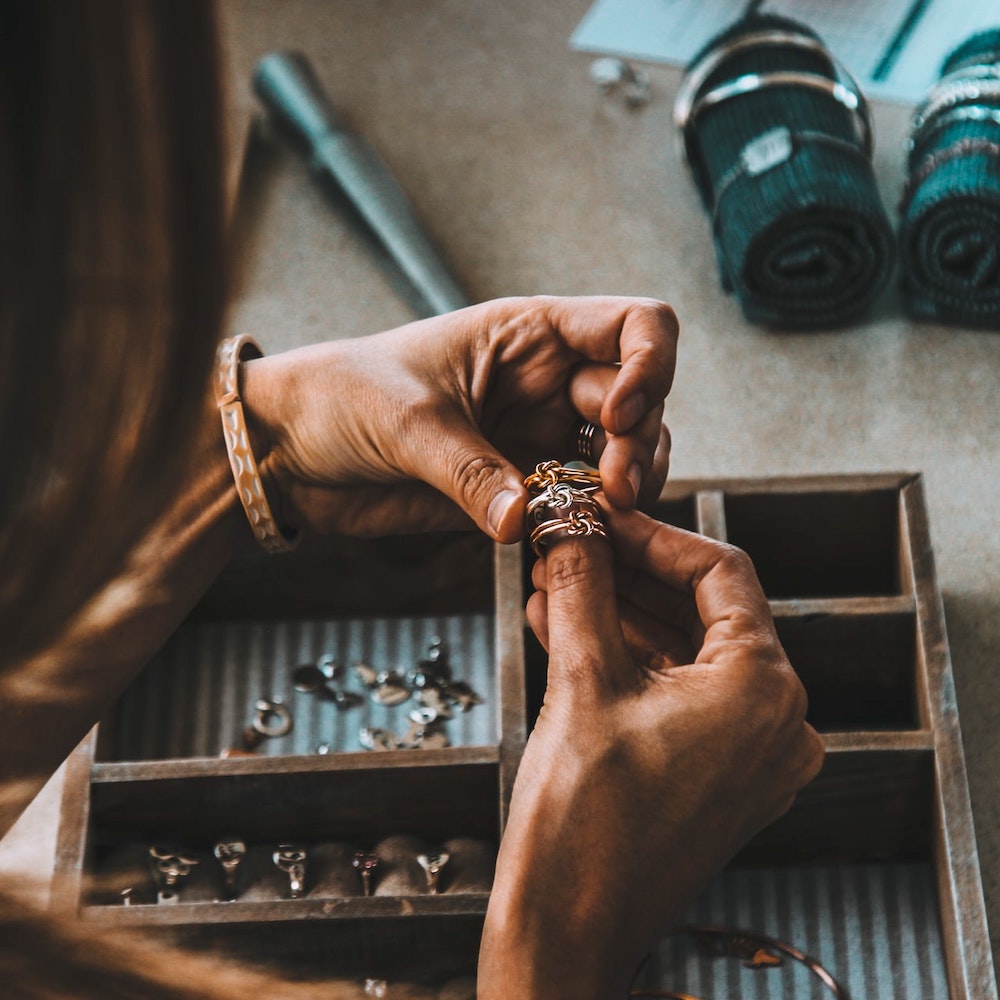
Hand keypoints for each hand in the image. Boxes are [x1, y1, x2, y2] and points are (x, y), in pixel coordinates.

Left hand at [239, 296, 675, 539]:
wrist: (291, 451)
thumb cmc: (338, 398)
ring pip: (625, 455)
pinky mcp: (521, 487)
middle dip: (639, 443)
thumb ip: (468, 471)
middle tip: (610, 489)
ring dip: (628, 484)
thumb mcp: (405, 421)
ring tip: (598, 514)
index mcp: (529, 334)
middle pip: (642, 399)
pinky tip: (576, 534)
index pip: (634, 326)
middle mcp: (547, 381)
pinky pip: (583, 502)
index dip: (650, 365)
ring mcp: (539, 435)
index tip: (619, 415)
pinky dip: (595, 520)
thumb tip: (523, 519)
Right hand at [478, 508, 823, 999]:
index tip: (599, 516)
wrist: (567, 931)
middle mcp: (776, 722)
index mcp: (763, 690)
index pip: (720, 574)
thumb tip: (569, 525)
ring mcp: (751, 754)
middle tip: (569, 545)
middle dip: (628, 574)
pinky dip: (628, 661)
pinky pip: (677, 695)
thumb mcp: (582, 681)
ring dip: (619, 614)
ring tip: (553, 582)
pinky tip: (566, 627)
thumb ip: (581, 587)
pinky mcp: (719, 775)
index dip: (653, 535)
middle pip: (702, 612)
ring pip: (684, 653)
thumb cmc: (582, 822)